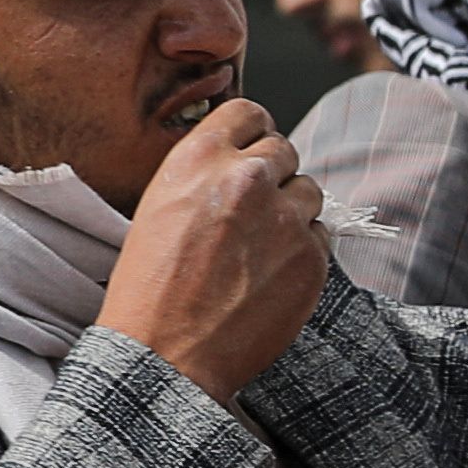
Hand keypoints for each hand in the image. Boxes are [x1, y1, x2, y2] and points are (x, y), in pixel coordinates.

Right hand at [105, 99, 333, 402]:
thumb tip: (241, 164)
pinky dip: (301, 252)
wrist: (165, 355)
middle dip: (272, 175)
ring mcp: (285, 219)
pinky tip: (267, 277)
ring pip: (309, 192)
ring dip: (291, 212)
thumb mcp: (158, 208)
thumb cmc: (148, 288)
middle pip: (284, 150)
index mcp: (199, 158)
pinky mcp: (312, 259)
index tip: (250, 152)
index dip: (251, 133)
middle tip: (251, 211)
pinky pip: (319, 237)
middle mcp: (247, 178)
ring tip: (258, 248)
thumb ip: (204, 176)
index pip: (249, 112)